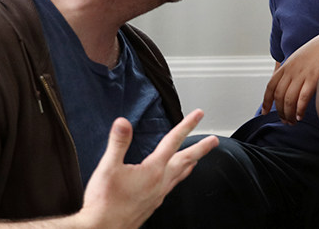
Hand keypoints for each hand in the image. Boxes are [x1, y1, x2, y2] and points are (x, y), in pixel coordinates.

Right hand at [76, 110, 218, 228]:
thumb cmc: (105, 203)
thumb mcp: (108, 168)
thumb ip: (118, 143)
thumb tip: (123, 123)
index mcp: (153, 170)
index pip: (173, 141)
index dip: (187, 125)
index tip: (198, 115)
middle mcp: (160, 182)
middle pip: (185, 160)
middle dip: (201, 148)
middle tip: (214, 141)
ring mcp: (158, 195)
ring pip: (180, 175)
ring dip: (190, 164)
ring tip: (198, 160)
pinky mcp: (152, 204)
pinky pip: (171, 187)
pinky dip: (178, 179)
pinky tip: (173, 181)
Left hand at [262, 28, 318, 123]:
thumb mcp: (299, 58)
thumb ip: (291, 70)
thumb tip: (286, 84)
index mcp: (286, 66)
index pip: (271, 86)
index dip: (266, 101)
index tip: (265, 112)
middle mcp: (292, 70)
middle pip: (279, 96)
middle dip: (280, 111)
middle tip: (284, 120)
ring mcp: (302, 74)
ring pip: (288, 99)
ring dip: (288, 114)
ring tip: (292, 121)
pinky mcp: (314, 78)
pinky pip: (303, 98)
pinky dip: (299, 109)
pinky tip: (300, 116)